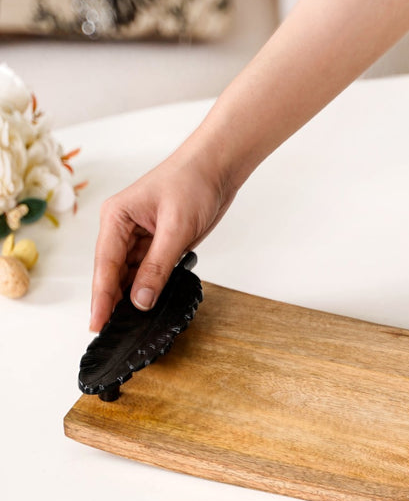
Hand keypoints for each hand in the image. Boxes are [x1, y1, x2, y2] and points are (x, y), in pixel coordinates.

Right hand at [89, 149, 235, 331]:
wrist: (218, 167)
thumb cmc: (193, 182)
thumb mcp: (176, 228)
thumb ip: (158, 266)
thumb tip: (140, 300)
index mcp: (116, 218)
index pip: (105, 266)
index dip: (101, 298)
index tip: (98, 325)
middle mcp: (123, 229)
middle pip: (115, 274)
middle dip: (115, 302)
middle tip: (115, 334)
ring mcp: (141, 237)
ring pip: (133, 275)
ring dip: (136, 297)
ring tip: (134, 326)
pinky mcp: (160, 243)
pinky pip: (151, 270)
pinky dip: (153, 286)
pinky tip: (154, 304)